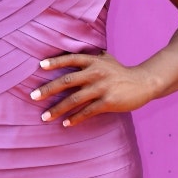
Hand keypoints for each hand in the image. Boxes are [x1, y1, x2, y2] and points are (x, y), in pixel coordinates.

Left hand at [30, 52, 159, 127]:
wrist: (144, 82)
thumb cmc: (121, 71)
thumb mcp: (106, 59)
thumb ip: (90, 57)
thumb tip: (73, 54)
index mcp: (93, 61)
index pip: (70, 59)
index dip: (55, 62)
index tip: (39, 66)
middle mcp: (95, 73)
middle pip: (67, 81)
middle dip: (48, 89)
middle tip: (33, 96)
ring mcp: (102, 88)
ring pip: (74, 99)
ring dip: (57, 109)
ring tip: (44, 117)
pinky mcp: (108, 102)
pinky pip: (87, 111)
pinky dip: (75, 118)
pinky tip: (66, 123)